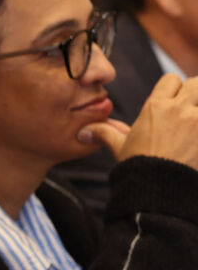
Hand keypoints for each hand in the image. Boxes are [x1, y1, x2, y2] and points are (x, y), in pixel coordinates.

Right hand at [79, 74, 197, 169]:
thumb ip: (104, 133)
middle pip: (196, 84)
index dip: (172, 89)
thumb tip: (83, 132)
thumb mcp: (119, 147)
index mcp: (156, 107)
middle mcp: (180, 109)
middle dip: (194, 93)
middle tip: (190, 109)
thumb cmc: (139, 167)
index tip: (173, 101)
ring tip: (194, 125)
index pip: (171, 79)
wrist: (158, 190)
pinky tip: (197, 141)